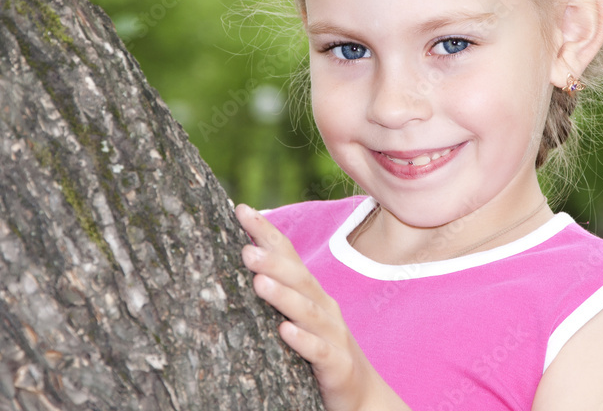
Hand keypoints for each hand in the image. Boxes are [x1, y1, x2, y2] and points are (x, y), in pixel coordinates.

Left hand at [236, 204, 410, 410]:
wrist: (361, 393)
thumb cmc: (321, 349)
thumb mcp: (299, 316)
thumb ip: (278, 291)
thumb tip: (242, 259)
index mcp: (311, 293)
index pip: (289, 255)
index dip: (267, 232)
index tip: (241, 210)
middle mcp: (324, 308)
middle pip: (299, 279)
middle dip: (273, 262)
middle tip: (245, 250)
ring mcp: (333, 336)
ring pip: (308, 312)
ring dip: (284, 296)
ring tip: (259, 283)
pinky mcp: (337, 366)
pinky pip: (319, 352)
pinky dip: (303, 340)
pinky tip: (284, 331)